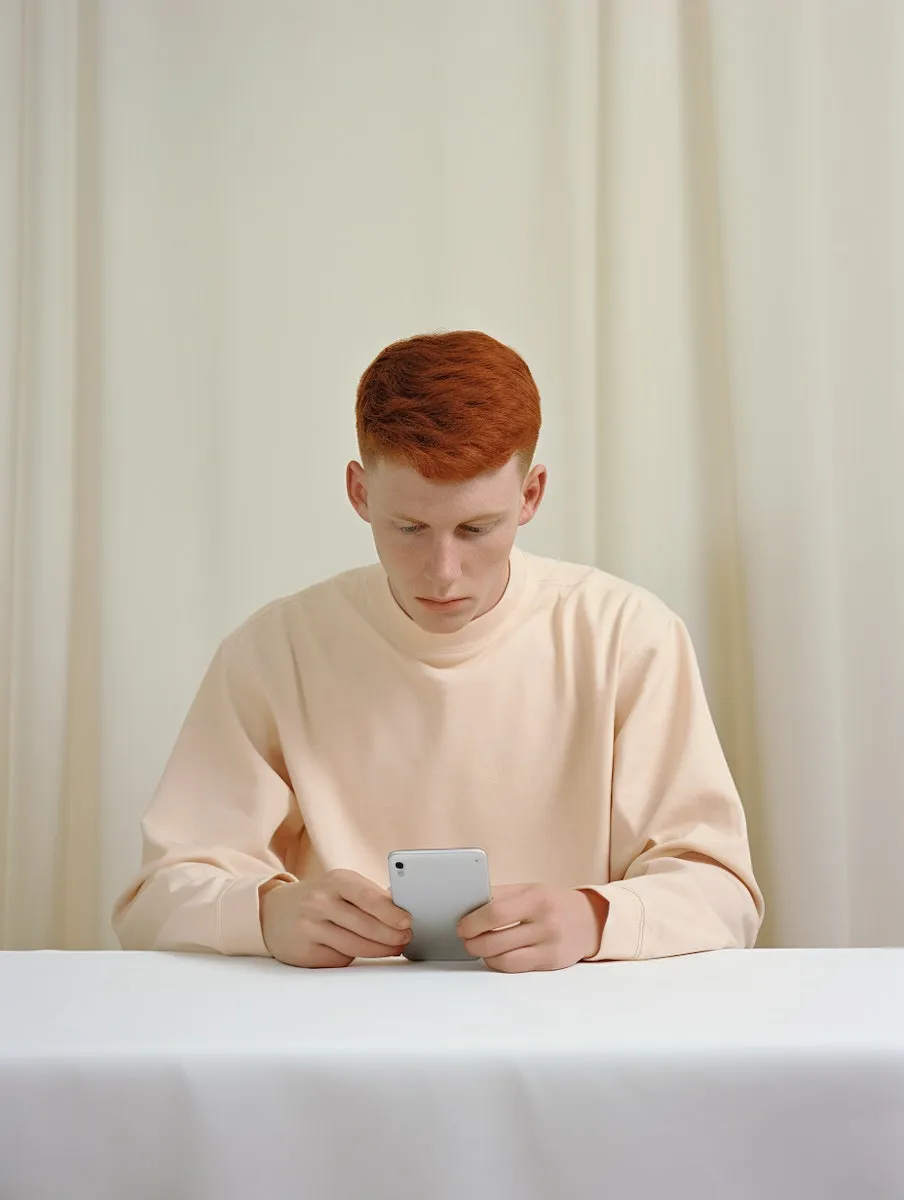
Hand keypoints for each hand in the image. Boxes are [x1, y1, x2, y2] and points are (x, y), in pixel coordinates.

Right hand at [260, 870, 411, 968]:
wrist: (273, 912)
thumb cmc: (319, 898)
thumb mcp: (339, 886)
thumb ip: (368, 895)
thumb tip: (402, 909)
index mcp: (335, 880)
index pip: (368, 897)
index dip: (390, 912)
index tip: (407, 921)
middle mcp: (320, 902)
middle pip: (365, 925)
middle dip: (391, 935)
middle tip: (406, 938)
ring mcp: (310, 928)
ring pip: (355, 946)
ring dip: (380, 950)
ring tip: (394, 947)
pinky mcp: (305, 952)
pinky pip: (340, 958)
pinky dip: (356, 956)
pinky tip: (363, 951)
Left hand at [457, 884, 607, 972]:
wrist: (590, 921)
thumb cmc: (554, 902)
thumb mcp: (530, 889)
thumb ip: (500, 895)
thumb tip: (467, 905)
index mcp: (537, 899)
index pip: (496, 913)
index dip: (473, 922)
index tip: (462, 925)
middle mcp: (545, 923)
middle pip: (497, 940)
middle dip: (473, 942)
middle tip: (465, 939)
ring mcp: (549, 946)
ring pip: (504, 959)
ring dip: (484, 955)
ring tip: (477, 947)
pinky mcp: (550, 963)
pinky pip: (516, 968)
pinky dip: (499, 963)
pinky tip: (494, 956)